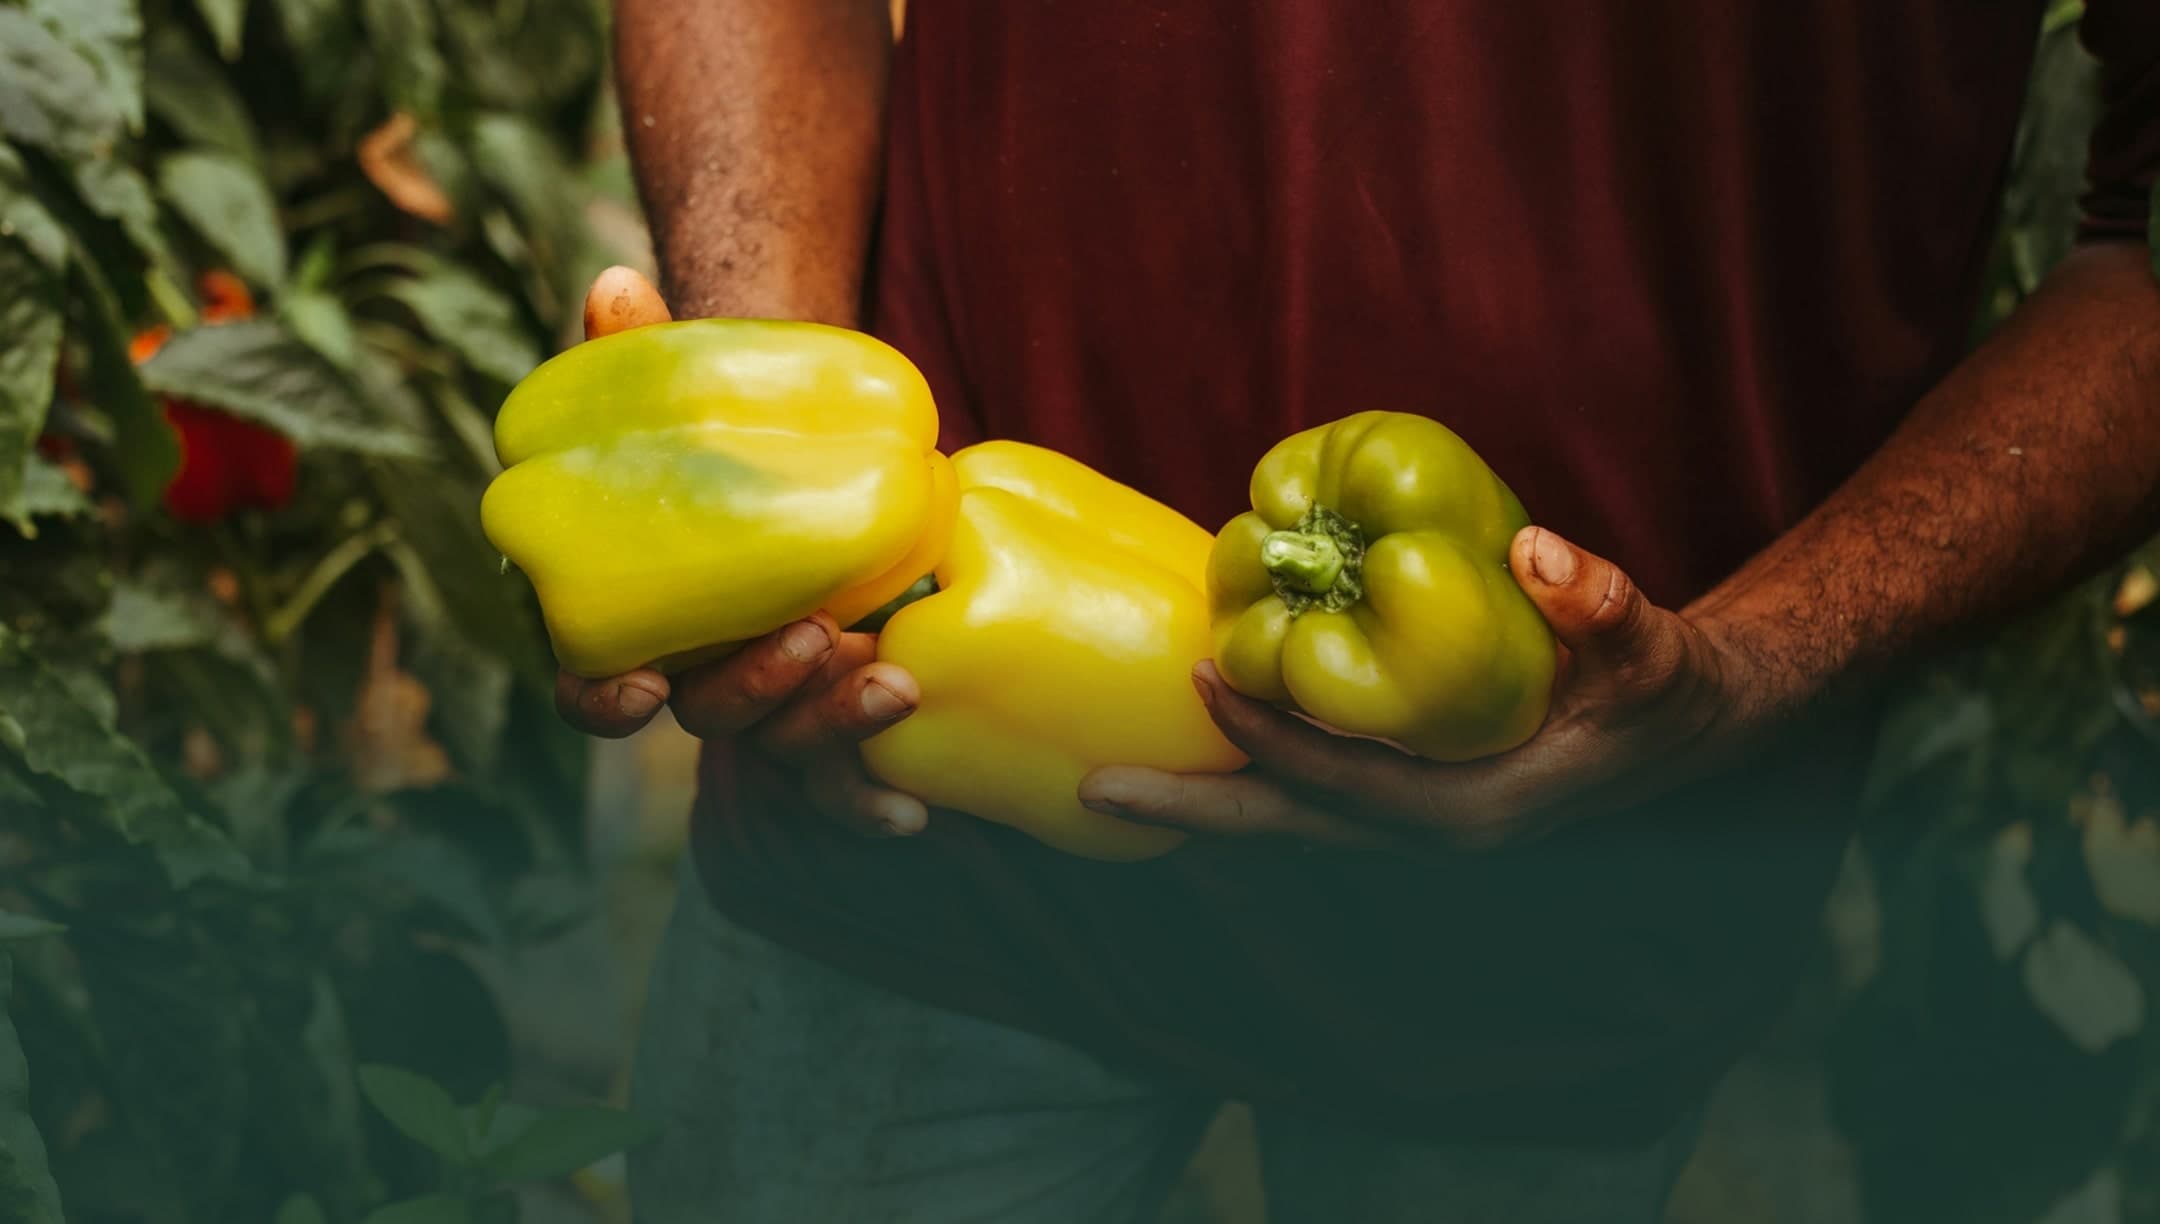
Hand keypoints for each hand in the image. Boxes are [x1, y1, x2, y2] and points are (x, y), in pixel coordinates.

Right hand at [551, 267, 929, 837]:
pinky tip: (915, 810)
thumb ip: (647, 356)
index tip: (639, 685)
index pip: (590, 687)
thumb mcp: (695, 396)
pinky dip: (872, 800)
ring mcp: (778, 706)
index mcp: (640, 623)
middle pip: (709, 719)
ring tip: (896, 682)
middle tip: (818, 636)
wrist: (822, 464)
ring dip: (832, 731)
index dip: (602, 700)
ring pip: (787, 753)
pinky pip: (849, 782)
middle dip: (759, 692)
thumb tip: (614, 283)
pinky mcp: (842, 717)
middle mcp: (702, 680)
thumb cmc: (734, 435)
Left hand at [1076, 527, 1765, 848]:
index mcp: (1476, 810)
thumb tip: (1541, 553)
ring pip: (1289, 813)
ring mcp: (1410, 814)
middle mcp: (1429, 825)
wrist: (1681, 728)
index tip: (1207, 684)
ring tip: (1110, 774)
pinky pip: (1305, 787)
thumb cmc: (1661, 689)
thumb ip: (1605, 603)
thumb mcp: (1650, 645)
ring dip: (1206, 792)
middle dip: (1195, 812)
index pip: (1351, 788)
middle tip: (1095, 791)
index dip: (1277, 743)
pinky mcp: (1402, 790)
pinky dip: (1247, 765)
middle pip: (1292, 827)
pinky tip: (1194, 732)